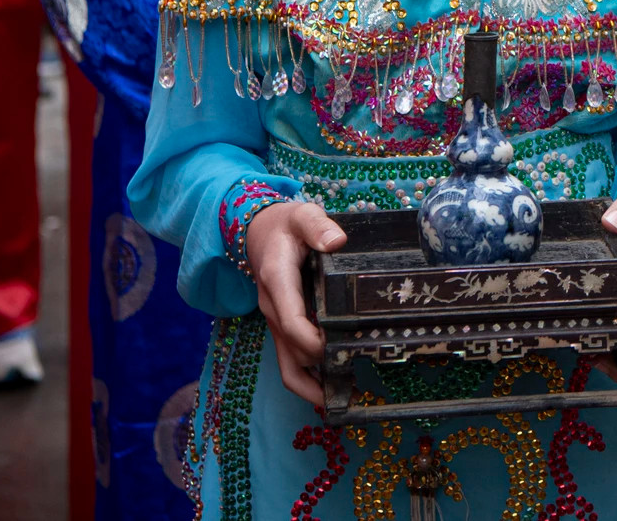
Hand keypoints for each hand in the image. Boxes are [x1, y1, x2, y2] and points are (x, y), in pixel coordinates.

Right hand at [244, 200, 347, 406]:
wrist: (257, 231)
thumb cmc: (284, 224)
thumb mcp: (301, 215)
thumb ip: (317, 225)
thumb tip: (337, 241)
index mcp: (277, 282)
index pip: (291, 321)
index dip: (312, 340)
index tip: (338, 348)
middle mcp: (273, 309)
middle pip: (293, 351)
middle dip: (321, 369)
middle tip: (359, 382)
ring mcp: (276, 322)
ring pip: (287, 367)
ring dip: (313, 388)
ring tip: (345, 401)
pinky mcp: (283, 328)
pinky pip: (290, 363)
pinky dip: (308, 382)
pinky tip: (332, 392)